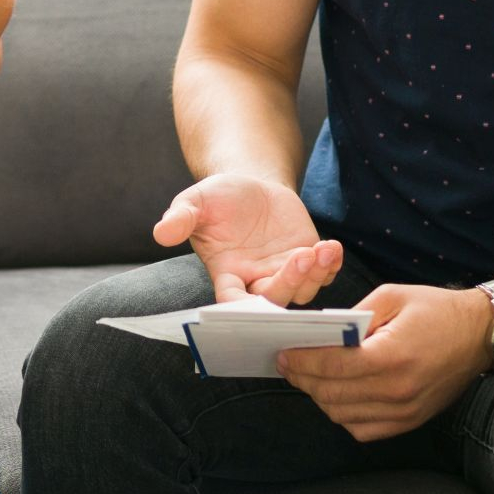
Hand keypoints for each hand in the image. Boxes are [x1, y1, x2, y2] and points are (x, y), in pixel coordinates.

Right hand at [152, 174, 343, 303]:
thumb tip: (161, 232)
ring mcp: (284, 273)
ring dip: (315, 274)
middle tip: (300, 256)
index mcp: (227, 275)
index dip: (243, 308)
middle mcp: (257, 281)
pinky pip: (324, 274)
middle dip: (289, 282)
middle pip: (274, 299)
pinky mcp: (308, 261)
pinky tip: (332, 248)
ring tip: (321, 247)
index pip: (233, 302)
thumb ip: (180, 218)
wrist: (251, 185)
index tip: (256, 303)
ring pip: (303, 291)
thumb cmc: (219, 198)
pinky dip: (330, 265)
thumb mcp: (196, 201)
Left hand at [275, 283, 493, 442]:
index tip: (282, 354)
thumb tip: (319, 334)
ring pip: (341, 415)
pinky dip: (343, 414)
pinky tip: (338, 394)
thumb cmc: (437, 310)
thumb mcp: (392, 296)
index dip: (300, 361)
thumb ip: (352, 317)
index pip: (331, 366)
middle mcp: (397, 390)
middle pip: (331, 395)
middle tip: (287, 365)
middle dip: (303, 379)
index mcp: (392, 356)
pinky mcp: (409, 421)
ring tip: (309, 378)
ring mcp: (404, 411)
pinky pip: (362, 428)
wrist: (481, 335)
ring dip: (320, 397)